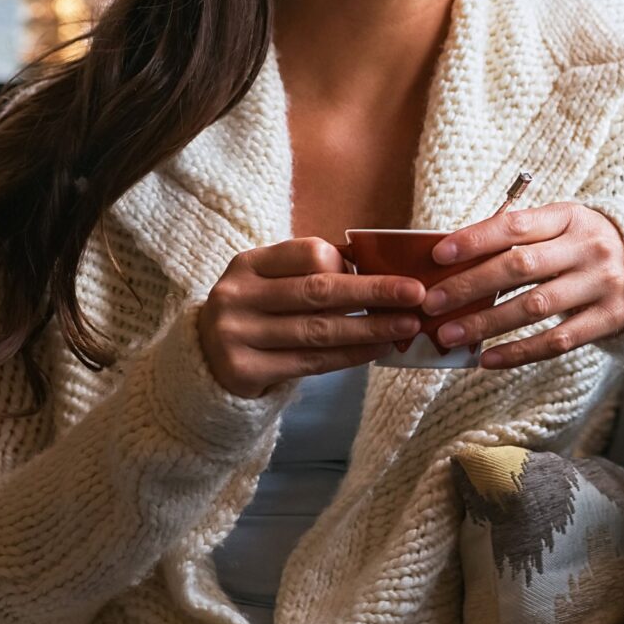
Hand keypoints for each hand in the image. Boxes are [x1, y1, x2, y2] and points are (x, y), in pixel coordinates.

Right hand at [196, 238, 429, 398]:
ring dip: (370, 328)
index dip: (350, 263)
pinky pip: (310, 362)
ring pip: (318, 330)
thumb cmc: (257, 315)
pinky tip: (378, 350)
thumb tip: (380, 268)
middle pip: (319, 291)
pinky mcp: (243, 370)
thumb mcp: (271, 284)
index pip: (307, 254)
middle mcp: (236, 295)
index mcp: (247, 264)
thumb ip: (312, 273)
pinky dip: (350, 356)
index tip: (391, 271)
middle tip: (417, 294)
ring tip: (407, 326)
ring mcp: (236, 334)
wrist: (206, 364)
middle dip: (374, 292)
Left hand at [424, 203, 623, 368]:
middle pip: (520, 267)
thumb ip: (520, 238)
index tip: (439, 255)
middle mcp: (589, 248)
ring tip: (450, 335)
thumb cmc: (586, 247)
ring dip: (486, 323)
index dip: (475, 239)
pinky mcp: (610, 319)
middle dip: (470, 286)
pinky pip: (557, 341)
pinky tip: (488, 360)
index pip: (516, 224)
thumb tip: (455, 261)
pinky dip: (518, 352)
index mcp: (571, 216)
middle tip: (432, 303)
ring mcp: (602, 284)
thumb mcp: (563, 228)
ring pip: (534, 307)